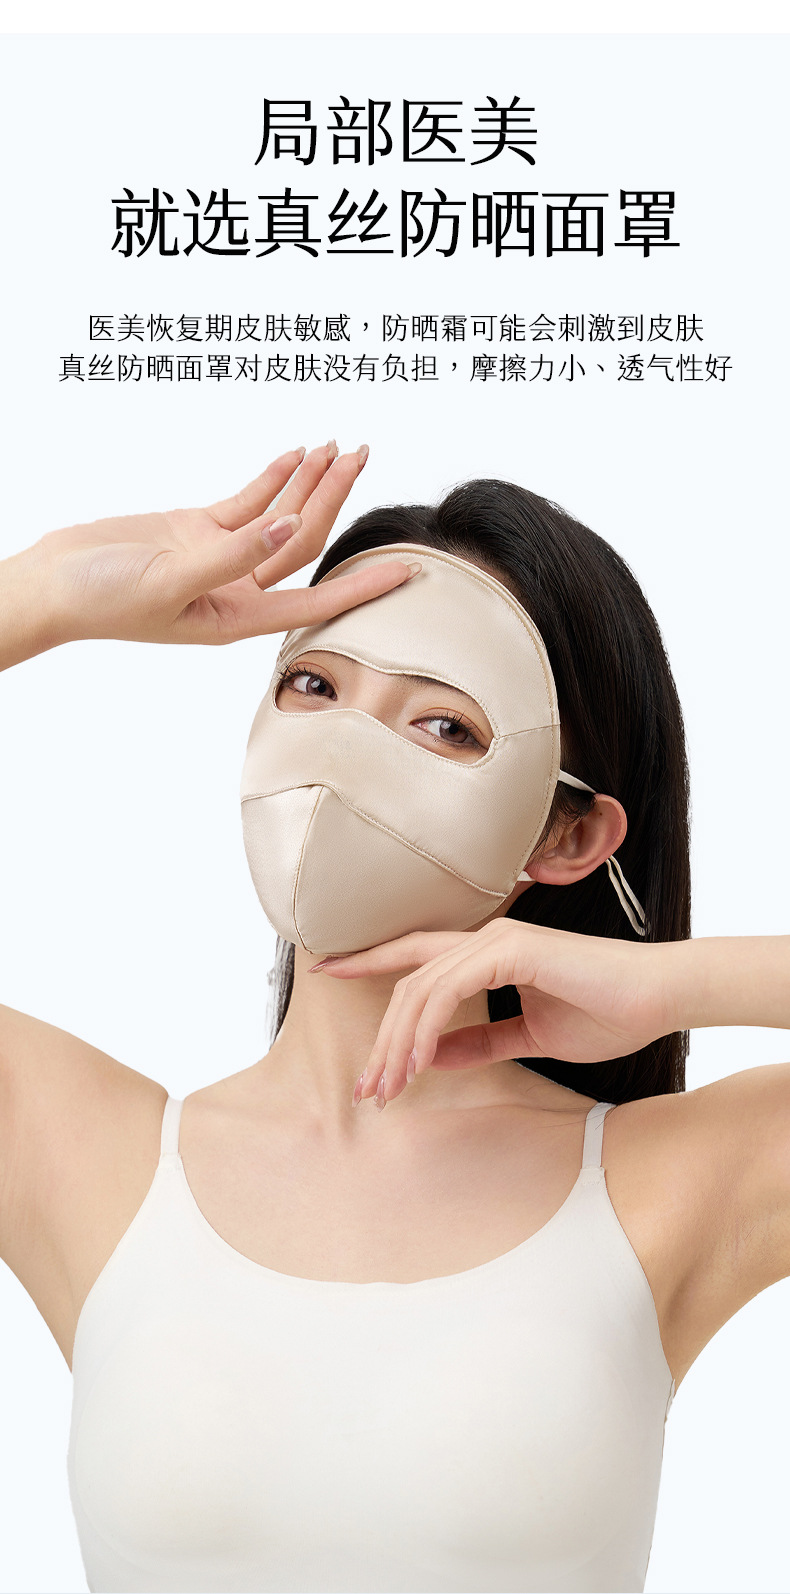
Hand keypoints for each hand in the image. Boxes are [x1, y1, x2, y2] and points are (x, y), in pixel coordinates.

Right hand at [14, 442, 415, 649]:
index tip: (407, 569)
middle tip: (363, 455)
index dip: (363, 584)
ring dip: (309, 482)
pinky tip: (298, 454)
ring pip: (280, 516)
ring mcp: (220, 557)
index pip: (316, 598)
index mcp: (238, 617)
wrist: (54, 582)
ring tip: (341, 445)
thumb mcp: (171, 579)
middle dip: (335, 499)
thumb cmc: (104, 598)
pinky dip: (273, 478)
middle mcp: (238, 589)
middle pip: (303, 542)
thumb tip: (290, 526)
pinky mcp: (197, 530)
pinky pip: (248, 502)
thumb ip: (233, 554)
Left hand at [311, 920, 681, 1106]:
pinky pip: (447, 988)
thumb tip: (429, 1057)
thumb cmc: (604, 1013)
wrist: (657, 1000)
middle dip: (380, 1038)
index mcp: (488, 953)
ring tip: (388, 1088)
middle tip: (368, 1089)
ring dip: (397, 1042)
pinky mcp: (510, 950)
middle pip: (407, 982)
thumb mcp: (527, 1038)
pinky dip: (426, 1028)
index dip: (367, 962)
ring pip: (419, 988)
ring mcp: (496, 940)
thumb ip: (478, 1044)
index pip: (414, 955)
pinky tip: (418, 1064)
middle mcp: (485, 939)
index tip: (326, 973)